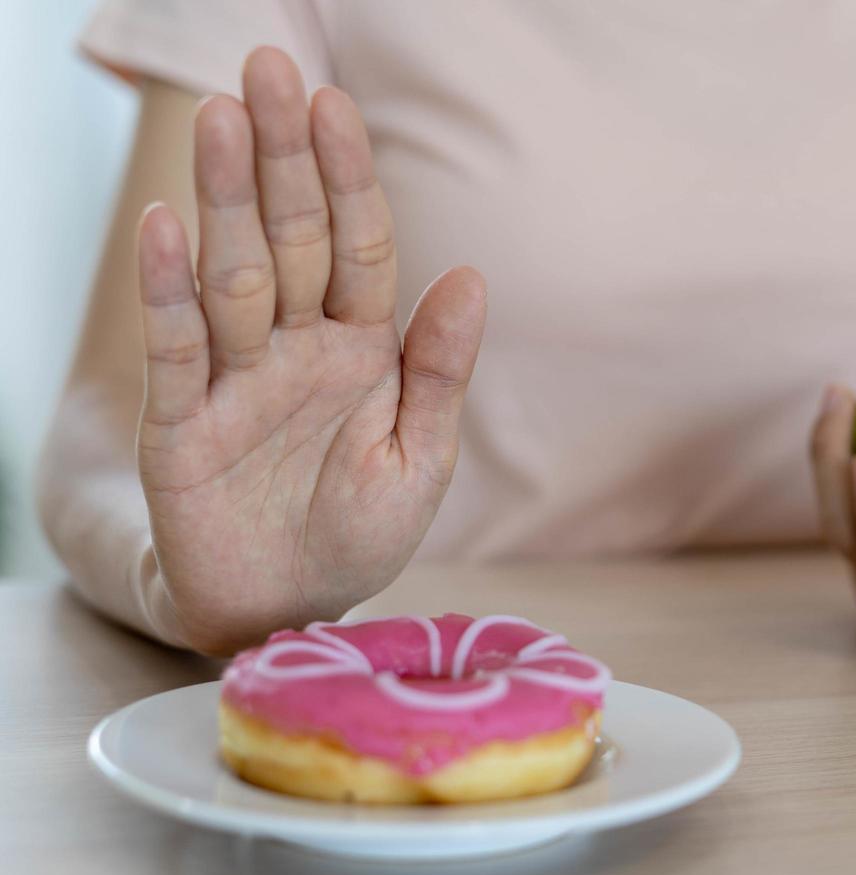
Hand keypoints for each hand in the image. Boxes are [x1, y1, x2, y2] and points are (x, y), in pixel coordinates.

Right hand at [134, 48, 485, 652]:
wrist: (289, 607)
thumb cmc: (360, 530)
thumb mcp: (420, 458)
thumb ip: (439, 370)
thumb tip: (470, 274)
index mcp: (360, 347)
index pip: (356, 247)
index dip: (348, 179)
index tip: (334, 105)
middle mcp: (295, 346)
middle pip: (290, 238)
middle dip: (283, 157)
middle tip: (265, 66)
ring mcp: (235, 376)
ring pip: (232, 273)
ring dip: (227, 199)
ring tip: (220, 119)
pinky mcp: (181, 420)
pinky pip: (177, 346)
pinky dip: (168, 290)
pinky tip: (164, 225)